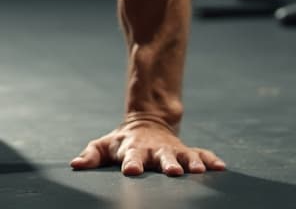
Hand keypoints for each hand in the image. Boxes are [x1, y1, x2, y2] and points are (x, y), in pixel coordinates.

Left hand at [70, 120, 225, 176]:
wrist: (146, 123)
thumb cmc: (122, 142)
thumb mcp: (104, 145)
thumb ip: (91, 155)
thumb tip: (75, 165)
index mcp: (134, 149)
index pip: (132, 156)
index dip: (132, 163)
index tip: (131, 171)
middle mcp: (155, 150)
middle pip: (162, 158)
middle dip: (167, 164)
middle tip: (173, 173)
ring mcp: (172, 150)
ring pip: (184, 156)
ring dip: (192, 163)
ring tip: (198, 171)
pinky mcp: (186, 151)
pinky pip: (201, 154)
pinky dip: (211, 159)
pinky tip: (220, 167)